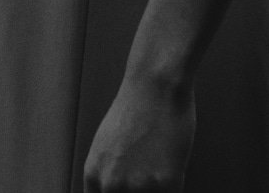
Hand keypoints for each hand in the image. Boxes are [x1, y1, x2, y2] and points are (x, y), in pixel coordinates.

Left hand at [84, 78, 196, 192]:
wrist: (154, 86)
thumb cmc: (133, 110)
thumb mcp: (106, 147)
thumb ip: (108, 175)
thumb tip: (114, 190)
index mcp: (94, 176)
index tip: (128, 190)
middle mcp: (112, 186)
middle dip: (139, 192)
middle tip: (146, 175)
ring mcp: (139, 187)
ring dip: (157, 189)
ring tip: (158, 166)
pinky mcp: (166, 184)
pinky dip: (174, 186)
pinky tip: (171, 165)